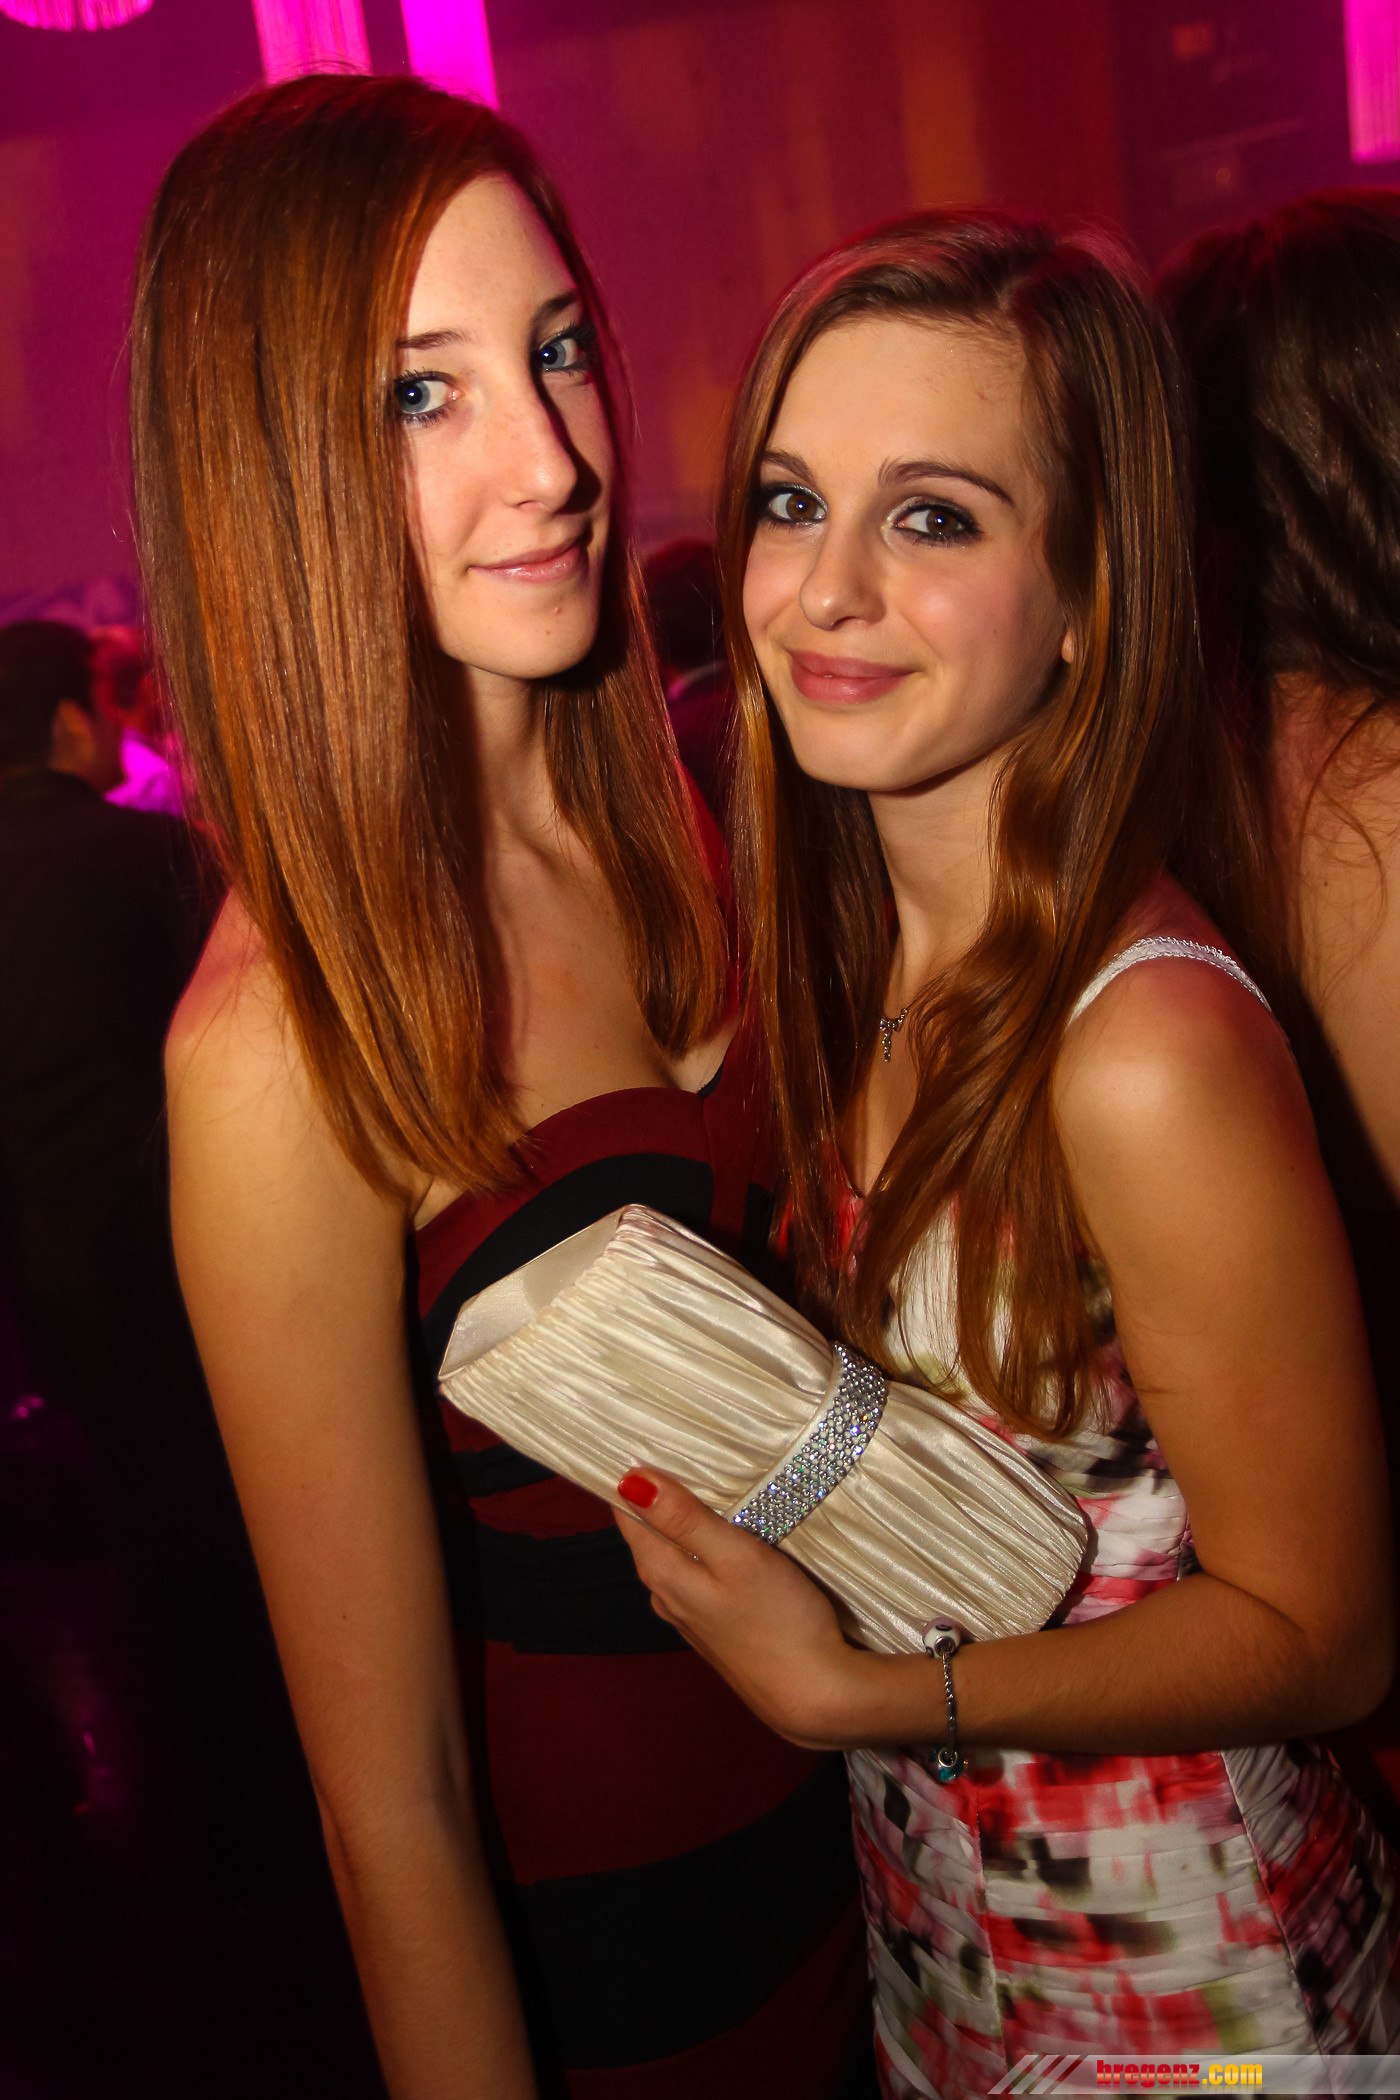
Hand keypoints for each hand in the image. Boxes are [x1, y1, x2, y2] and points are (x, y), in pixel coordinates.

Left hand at [613, 1469, 864, 1747]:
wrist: (812, 1695)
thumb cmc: (779, 1619)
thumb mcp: (735, 1557)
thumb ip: (684, 1519)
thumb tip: (630, 1480)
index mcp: (662, 1573)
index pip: (626, 1513)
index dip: (630, 1475)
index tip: (641, 1437)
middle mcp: (665, 1596)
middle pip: (648, 1533)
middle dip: (655, 1493)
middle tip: (672, 1446)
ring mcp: (689, 1615)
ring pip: (672, 1554)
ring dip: (680, 1521)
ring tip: (699, 1481)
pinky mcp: (715, 1627)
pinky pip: (694, 1574)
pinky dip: (700, 1547)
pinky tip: (721, 1534)